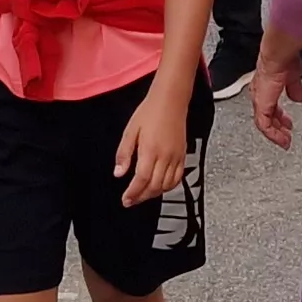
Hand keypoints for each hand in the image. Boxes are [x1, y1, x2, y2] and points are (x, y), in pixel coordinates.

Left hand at [112, 87, 192, 203]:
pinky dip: (168, 187)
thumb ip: (124, 154)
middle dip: (141, 197)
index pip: (141, 180)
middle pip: (154, 186)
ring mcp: (176, 157)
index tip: (125, 200)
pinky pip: (177, 178)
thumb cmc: (149, 112)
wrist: (171, 101)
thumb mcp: (130, 131)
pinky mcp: (183, 155)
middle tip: (131, 200)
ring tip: (143, 194)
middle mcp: (165, 156)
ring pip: (166, 185)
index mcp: (150, 150)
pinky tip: (159, 187)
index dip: (133, 193)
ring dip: (154, 194)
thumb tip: (118, 173)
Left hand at [248, 37, 301, 146]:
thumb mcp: (293, 77)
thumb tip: (298, 97)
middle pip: (267, 116)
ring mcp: (260, 101)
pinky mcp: (261, 107)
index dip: (279, 116)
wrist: (278, 57)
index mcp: (267, 87)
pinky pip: (264, 125)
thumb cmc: (284, 61)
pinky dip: (273, 134)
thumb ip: (294, 88)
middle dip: (278, 127)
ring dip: (276, 133)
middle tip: (286, 136)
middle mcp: (260, 95)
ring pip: (264, 123)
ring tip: (285, 141)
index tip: (287, 124)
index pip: (271, 106)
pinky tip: (282, 139)